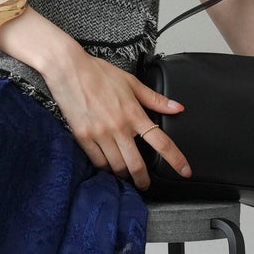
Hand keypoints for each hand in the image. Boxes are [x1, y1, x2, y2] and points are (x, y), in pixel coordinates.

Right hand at [46, 49, 190, 191]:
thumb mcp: (131, 83)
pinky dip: (104, 167)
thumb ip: (155, 99)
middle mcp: (119, 128)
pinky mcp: (84, 137)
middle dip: (143, 179)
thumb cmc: (98, 73)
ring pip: (117, 166)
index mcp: (134, 114)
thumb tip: (177, 107)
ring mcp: (100, 134)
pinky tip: (107, 165)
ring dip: (123, 174)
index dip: (176, 159)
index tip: (185, 171)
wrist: (69, 70)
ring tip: (124, 173)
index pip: (161, 142)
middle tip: (144, 184)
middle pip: (137, 164)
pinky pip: (98, 161)